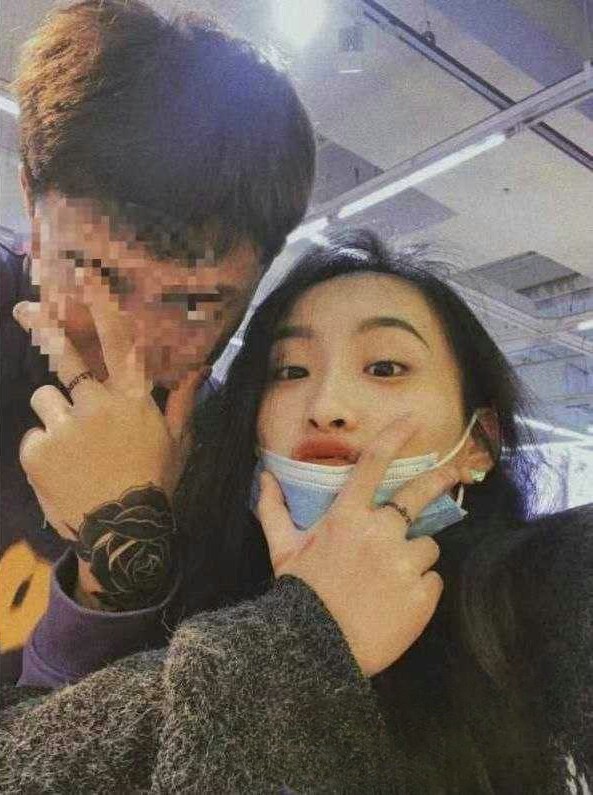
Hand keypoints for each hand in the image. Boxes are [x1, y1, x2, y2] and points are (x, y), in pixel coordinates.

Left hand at [14, 290, 206, 609]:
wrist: (122, 532)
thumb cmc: (154, 483)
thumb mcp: (177, 442)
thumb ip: (181, 400)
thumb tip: (199, 367)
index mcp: (131, 400)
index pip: (118, 344)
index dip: (102, 307)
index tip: (86, 277)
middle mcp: (97, 404)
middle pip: (65, 356)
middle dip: (45, 328)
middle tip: (27, 309)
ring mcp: (65, 426)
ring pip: (44, 397)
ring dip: (53, 414)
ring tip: (69, 444)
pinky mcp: (38, 449)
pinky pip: (34, 434)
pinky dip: (43, 448)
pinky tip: (62, 469)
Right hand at [257, 420, 458, 676]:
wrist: (314, 649)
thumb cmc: (298, 594)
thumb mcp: (282, 549)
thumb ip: (274, 508)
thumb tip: (263, 476)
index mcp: (347, 517)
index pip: (374, 465)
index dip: (395, 436)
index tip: (413, 420)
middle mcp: (380, 533)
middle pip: (419, 495)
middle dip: (442, 479)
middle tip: (458, 473)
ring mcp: (404, 563)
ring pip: (427, 546)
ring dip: (414, 557)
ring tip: (390, 581)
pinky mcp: (422, 594)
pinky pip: (433, 580)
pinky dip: (420, 588)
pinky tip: (397, 603)